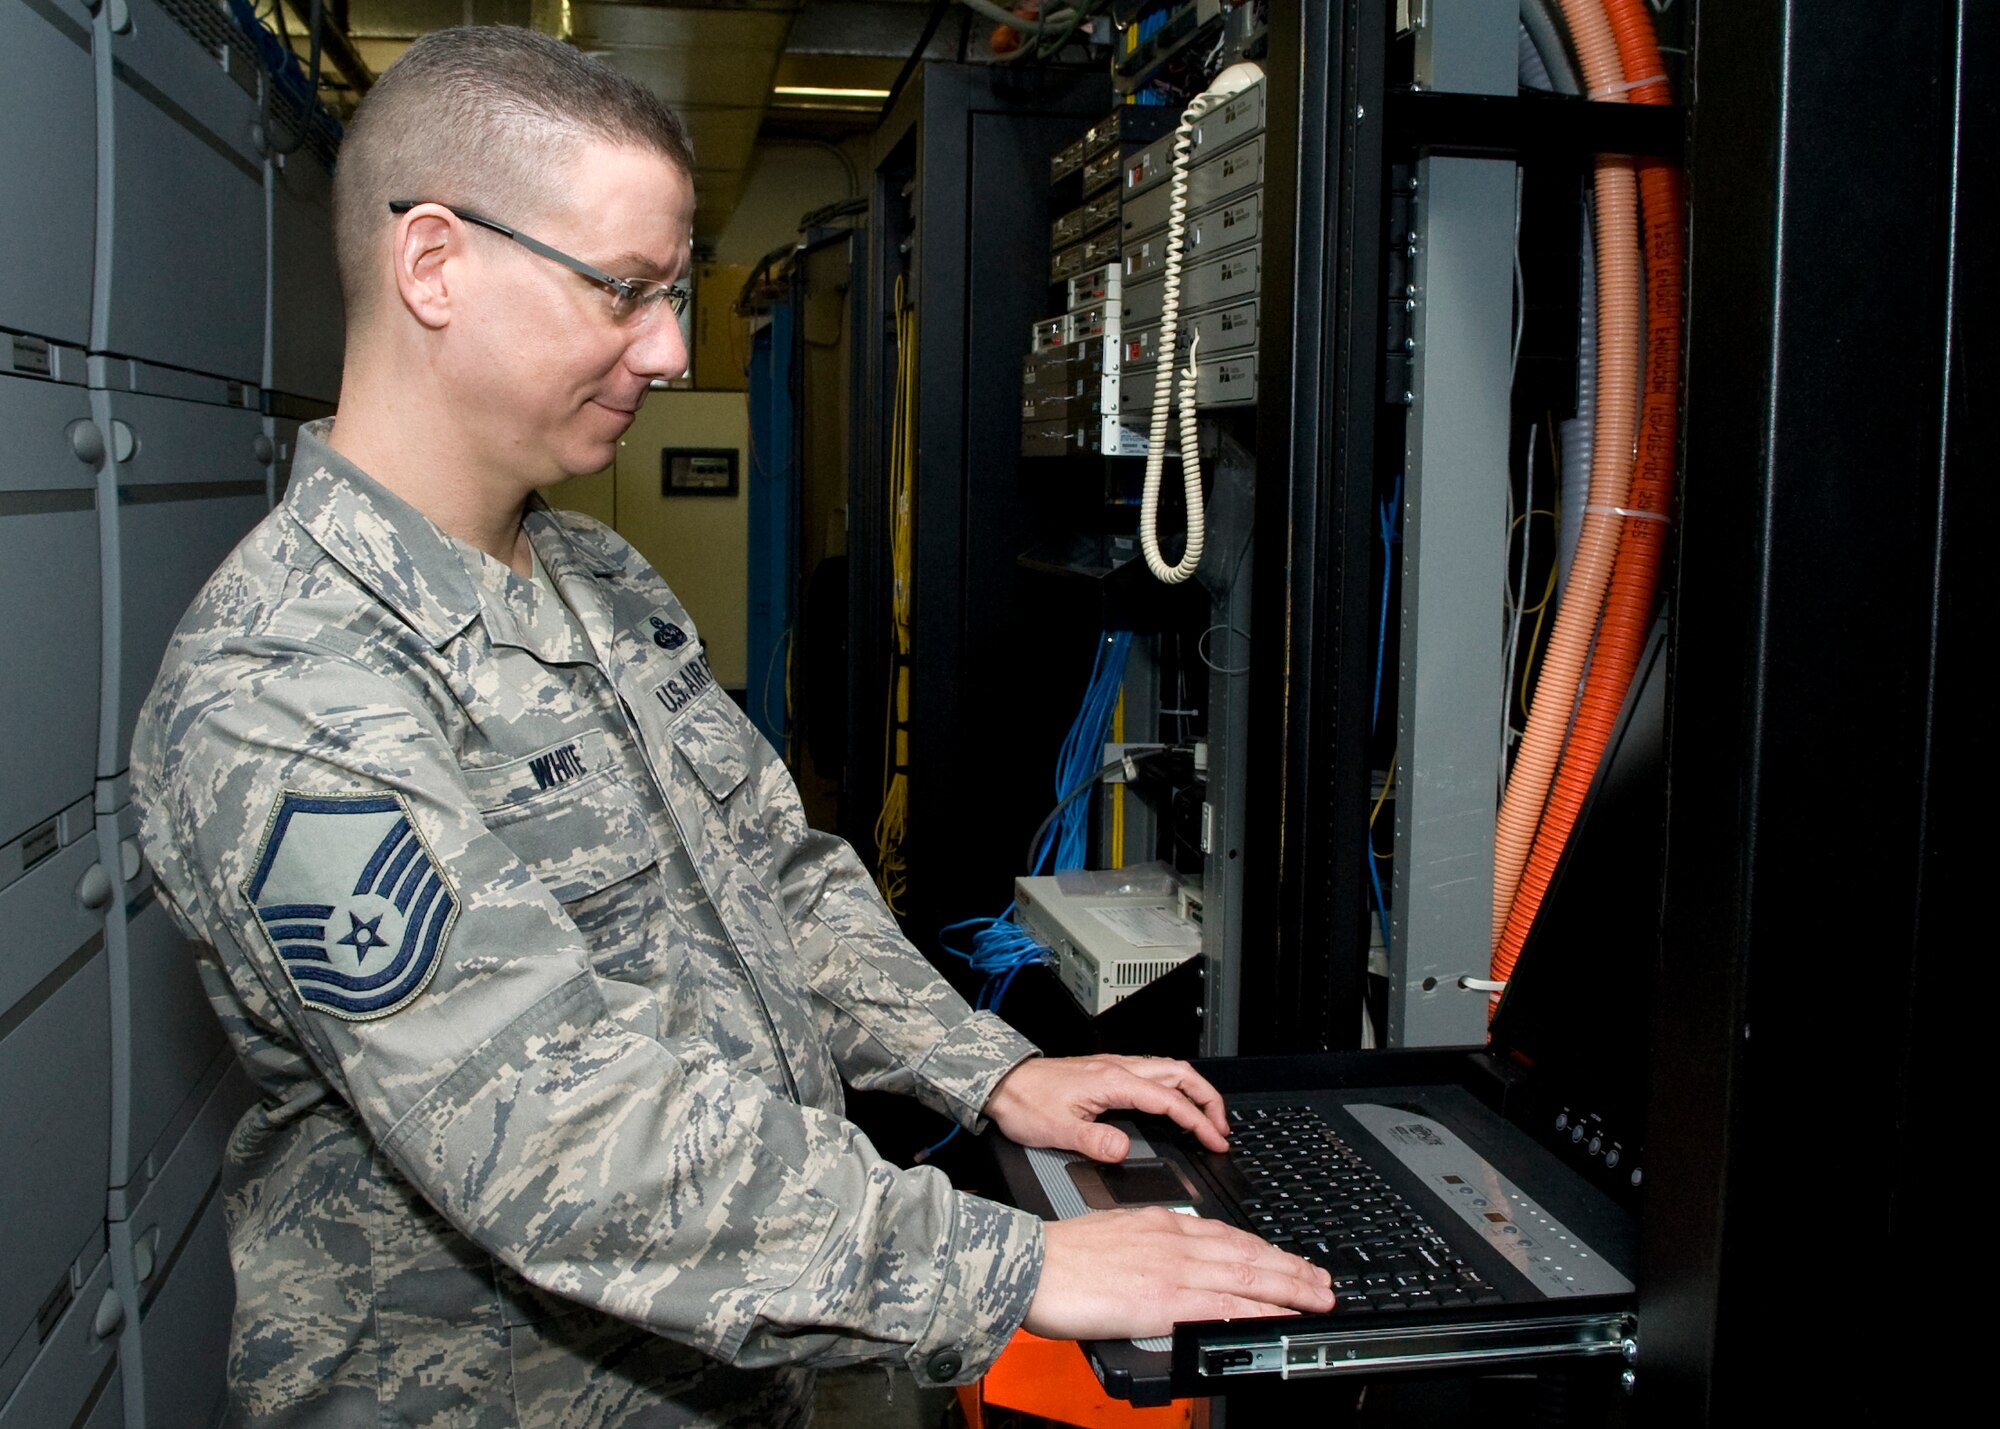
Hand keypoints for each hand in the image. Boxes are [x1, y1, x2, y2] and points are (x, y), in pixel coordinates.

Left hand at [984, 1054, 1230, 1162]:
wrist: (1002, 1082)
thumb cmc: (1025, 1101)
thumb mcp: (1058, 1129)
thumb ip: (1094, 1142)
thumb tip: (1123, 1151)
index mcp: (1113, 1081)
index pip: (1170, 1100)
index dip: (1197, 1121)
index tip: (1215, 1140)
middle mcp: (1118, 1069)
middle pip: (1180, 1074)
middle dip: (1208, 1099)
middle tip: (1222, 1126)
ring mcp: (1113, 1068)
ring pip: (1168, 1070)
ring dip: (1193, 1090)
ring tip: (1206, 1115)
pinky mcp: (1105, 1073)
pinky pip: (1152, 1073)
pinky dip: (1173, 1087)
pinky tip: (1172, 1103)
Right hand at [1024, 1208, 1335, 1339]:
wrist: (1034, 1264)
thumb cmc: (1062, 1255)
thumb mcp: (1114, 1232)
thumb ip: (1147, 1246)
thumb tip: (1166, 1264)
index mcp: (1162, 1223)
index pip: (1227, 1235)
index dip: (1263, 1250)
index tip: (1286, 1260)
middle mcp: (1175, 1240)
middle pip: (1248, 1252)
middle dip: (1290, 1267)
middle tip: (1322, 1281)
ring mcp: (1174, 1269)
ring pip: (1247, 1275)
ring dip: (1290, 1286)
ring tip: (1317, 1297)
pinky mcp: (1167, 1300)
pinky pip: (1224, 1305)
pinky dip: (1259, 1310)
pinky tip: (1280, 1317)